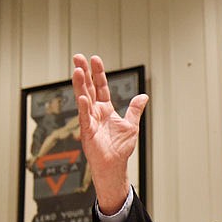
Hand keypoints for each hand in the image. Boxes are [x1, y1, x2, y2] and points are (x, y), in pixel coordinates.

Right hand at [72, 54, 148, 213]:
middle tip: (78, 57)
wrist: (114, 164)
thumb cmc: (120, 147)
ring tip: (77, 70)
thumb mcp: (131, 124)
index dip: (98, 73)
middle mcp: (96, 112)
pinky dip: (84, 108)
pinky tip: (82, 97)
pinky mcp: (88, 132)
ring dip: (80, 85)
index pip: (101, 87)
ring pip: (84, 99)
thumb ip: (135, 109)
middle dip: (84, 73)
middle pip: (89, 88)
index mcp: (105, 109)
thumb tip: (143, 96)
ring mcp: (90, 121)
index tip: (95, 59)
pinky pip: (85, 118)